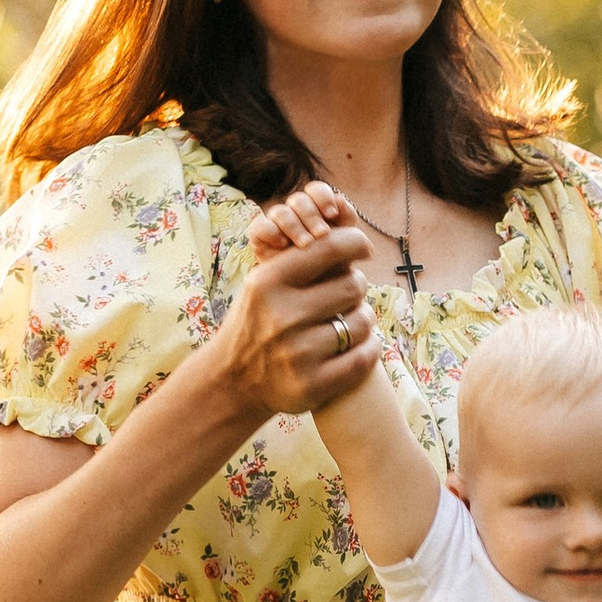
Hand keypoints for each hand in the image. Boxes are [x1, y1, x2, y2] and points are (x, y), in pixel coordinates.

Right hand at [212, 184, 380, 418]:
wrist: (232, 382)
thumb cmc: (258, 320)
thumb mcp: (263, 282)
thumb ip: (300, 256)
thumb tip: (347, 215)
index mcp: (267, 282)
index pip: (330, 247)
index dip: (355, 242)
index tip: (362, 247)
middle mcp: (281, 317)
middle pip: (352, 285)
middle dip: (357, 286)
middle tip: (350, 293)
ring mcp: (297, 355)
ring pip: (361, 322)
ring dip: (363, 319)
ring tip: (350, 321)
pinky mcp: (312, 387)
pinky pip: (363, 357)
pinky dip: (369, 348)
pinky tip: (362, 344)